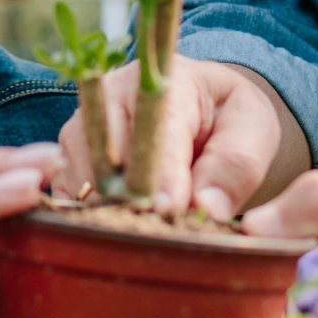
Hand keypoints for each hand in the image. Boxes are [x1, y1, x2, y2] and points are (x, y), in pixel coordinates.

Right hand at [57, 57, 306, 217]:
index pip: (154, 130)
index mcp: (162, 81)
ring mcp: (83, 126)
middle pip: (105, 154)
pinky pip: (64, 193)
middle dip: (130, 199)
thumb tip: (207, 207)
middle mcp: (110, 97)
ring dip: (107, 212)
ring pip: (80, 176)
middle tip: (157, 234)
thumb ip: (236, 165)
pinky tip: (114, 233)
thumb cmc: (227, 118)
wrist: (203, 108)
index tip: (169, 208)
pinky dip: (85, 218)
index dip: (161, 173)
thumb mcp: (252, 129)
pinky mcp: (69, 156)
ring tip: (142, 236)